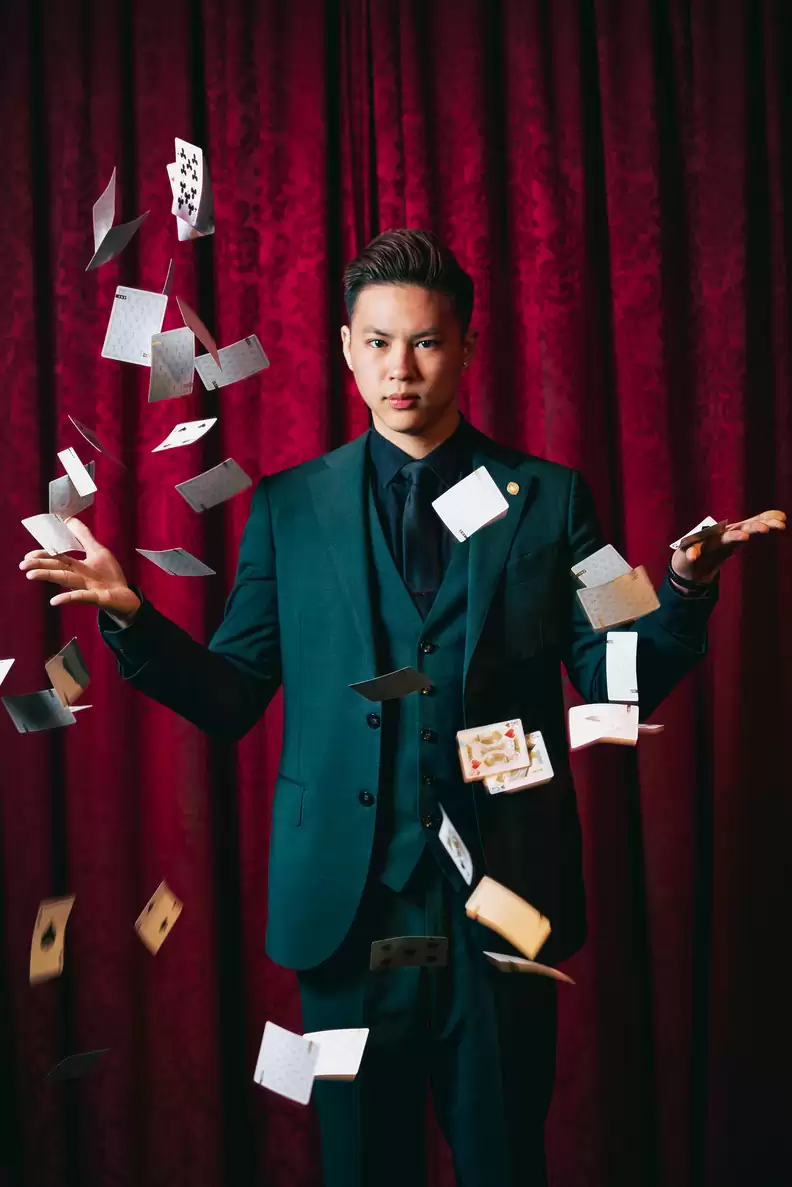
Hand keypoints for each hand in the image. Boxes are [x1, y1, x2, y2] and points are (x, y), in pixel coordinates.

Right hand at [19, 517, 140, 621]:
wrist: (126, 596)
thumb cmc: (110, 575)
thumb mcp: (97, 551)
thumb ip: (84, 536)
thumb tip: (70, 520)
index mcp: (78, 566)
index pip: (58, 559)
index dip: (44, 556)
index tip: (28, 555)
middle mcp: (79, 577)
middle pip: (57, 569)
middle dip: (40, 566)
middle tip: (22, 565)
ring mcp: (87, 587)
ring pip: (65, 579)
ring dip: (48, 576)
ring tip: (30, 575)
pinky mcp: (97, 597)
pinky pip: (81, 596)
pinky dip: (68, 598)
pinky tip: (54, 601)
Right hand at [671, 509, 786, 583]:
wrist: (689, 562)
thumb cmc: (715, 548)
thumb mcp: (737, 538)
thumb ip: (757, 527)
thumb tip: (783, 516)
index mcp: (732, 533)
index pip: (751, 525)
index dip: (765, 523)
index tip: (782, 522)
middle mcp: (720, 536)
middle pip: (739, 530)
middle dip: (753, 528)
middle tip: (767, 529)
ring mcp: (705, 543)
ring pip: (719, 540)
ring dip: (731, 537)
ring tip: (744, 538)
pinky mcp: (688, 552)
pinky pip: (691, 552)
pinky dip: (692, 553)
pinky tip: (693, 556)